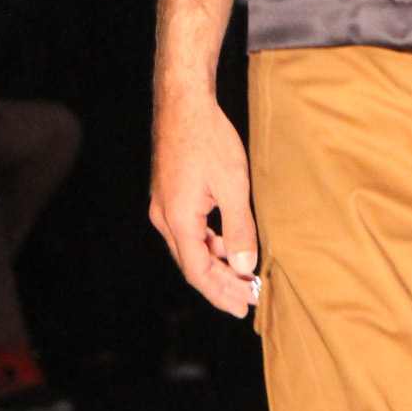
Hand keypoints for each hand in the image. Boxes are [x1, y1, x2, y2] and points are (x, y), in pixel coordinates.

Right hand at [150, 85, 258, 318]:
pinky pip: (188, 232)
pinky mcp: (169, 196)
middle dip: (220, 285)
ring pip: (190, 249)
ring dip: (216, 265)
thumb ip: (239, 229)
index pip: (198, 272)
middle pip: (192, 265)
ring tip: (243, 276)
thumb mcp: (232, 185)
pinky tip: (228, 246)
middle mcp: (164, 218)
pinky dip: (209, 245)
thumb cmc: (208, 139)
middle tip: (248, 300)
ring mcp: (163, 207)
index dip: (221, 293)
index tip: (243, 307)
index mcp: (178, 220)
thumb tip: (244, 266)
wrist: (183, 103)